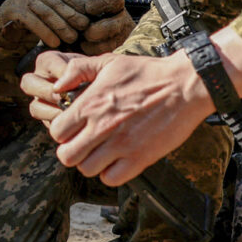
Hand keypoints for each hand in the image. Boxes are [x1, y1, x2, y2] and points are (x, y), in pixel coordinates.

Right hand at [0, 0, 89, 48]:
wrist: (1, 24)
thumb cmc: (28, 15)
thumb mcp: (45, 5)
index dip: (76, 3)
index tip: (88, 15)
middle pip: (55, 2)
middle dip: (71, 15)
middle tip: (84, 27)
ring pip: (46, 12)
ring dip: (61, 26)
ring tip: (72, 38)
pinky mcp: (14, 11)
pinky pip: (33, 22)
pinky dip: (45, 33)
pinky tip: (55, 43)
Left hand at [23, 49, 213, 185]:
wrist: (184, 85)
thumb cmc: (147, 73)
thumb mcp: (108, 62)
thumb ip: (78, 71)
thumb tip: (57, 87)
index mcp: (91, 104)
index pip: (57, 131)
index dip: (61, 131)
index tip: (72, 128)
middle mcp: (102, 127)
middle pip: (67, 156)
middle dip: (71, 151)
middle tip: (83, 143)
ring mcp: (122, 145)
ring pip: (87, 169)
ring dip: (90, 162)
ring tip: (100, 151)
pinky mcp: (141, 158)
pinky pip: (112, 179)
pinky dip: (110, 173)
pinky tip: (116, 160)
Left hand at [79, 0, 134, 54]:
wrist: (83, 38)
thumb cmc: (81, 18)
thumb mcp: (78, 5)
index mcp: (113, 4)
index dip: (102, 3)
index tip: (88, 8)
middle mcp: (120, 20)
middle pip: (115, 24)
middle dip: (98, 29)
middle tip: (86, 32)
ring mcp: (121, 37)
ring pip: (112, 42)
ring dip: (95, 44)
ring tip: (82, 43)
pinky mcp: (116, 51)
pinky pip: (106, 54)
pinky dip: (94, 53)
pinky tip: (84, 50)